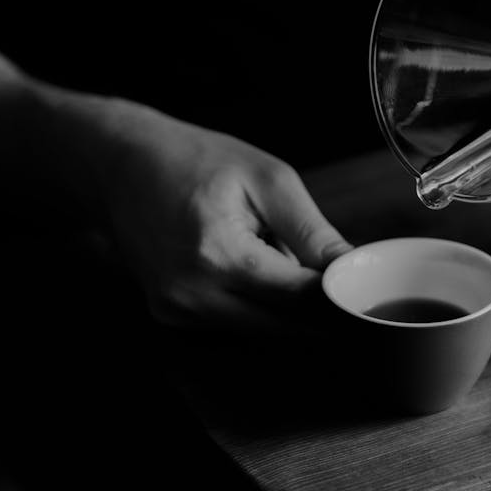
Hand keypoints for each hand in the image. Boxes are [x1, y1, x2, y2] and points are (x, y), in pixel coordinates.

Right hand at [92, 101, 352, 334]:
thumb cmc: (196, 160)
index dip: (340, 298)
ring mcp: (175, 310)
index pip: (299, 297)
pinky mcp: (169, 315)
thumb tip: (354, 268)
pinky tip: (257, 271)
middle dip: (321, 311)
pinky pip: (234, 324)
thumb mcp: (267, 180)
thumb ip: (312, 231)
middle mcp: (191, 294)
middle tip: (350, 288)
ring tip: (292, 263)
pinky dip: (257, 306)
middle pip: (282, 326)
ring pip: (261, 330)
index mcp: (218, 255)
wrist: (121, 164)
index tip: (369, 291)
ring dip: (287, 309)